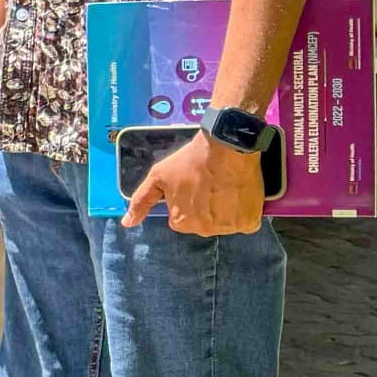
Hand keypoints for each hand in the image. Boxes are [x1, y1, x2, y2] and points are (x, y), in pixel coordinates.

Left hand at [123, 131, 267, 236]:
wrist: (226, 147)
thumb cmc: (190, 160)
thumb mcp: (158, 177)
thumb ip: (141, 201)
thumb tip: (127, 224)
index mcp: (181, 222)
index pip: (183, 218)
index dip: (189, 200)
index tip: (195, 185)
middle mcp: (204, 230)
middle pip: (205, 222)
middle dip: (207, 207)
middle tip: (211, 185)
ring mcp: (228, 228)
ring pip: (226, 223)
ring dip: (227, 210)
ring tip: (226, 187)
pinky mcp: (249, 222)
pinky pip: (247, 223)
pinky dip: (245, 212)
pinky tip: (241, 195)